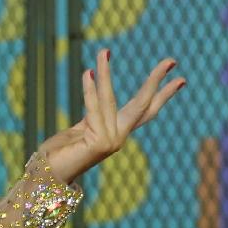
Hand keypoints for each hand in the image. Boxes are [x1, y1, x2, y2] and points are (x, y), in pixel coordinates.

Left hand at [37, 49, 186, 184]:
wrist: (46, 177)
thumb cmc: (58, 154)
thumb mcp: (80, 128)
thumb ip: (93, 113)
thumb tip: (97, 87)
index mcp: (117, 133)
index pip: (146, 111)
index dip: (163, 95)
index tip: (181, 79)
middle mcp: (118, 137)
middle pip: (143, 105)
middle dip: (156, 81)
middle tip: (172, 60)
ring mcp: (111, 141)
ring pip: (110, 99)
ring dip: (105, 73)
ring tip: (103, 51)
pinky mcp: (99, 142)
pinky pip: (93, 108)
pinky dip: (90, 88)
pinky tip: (88, 71)